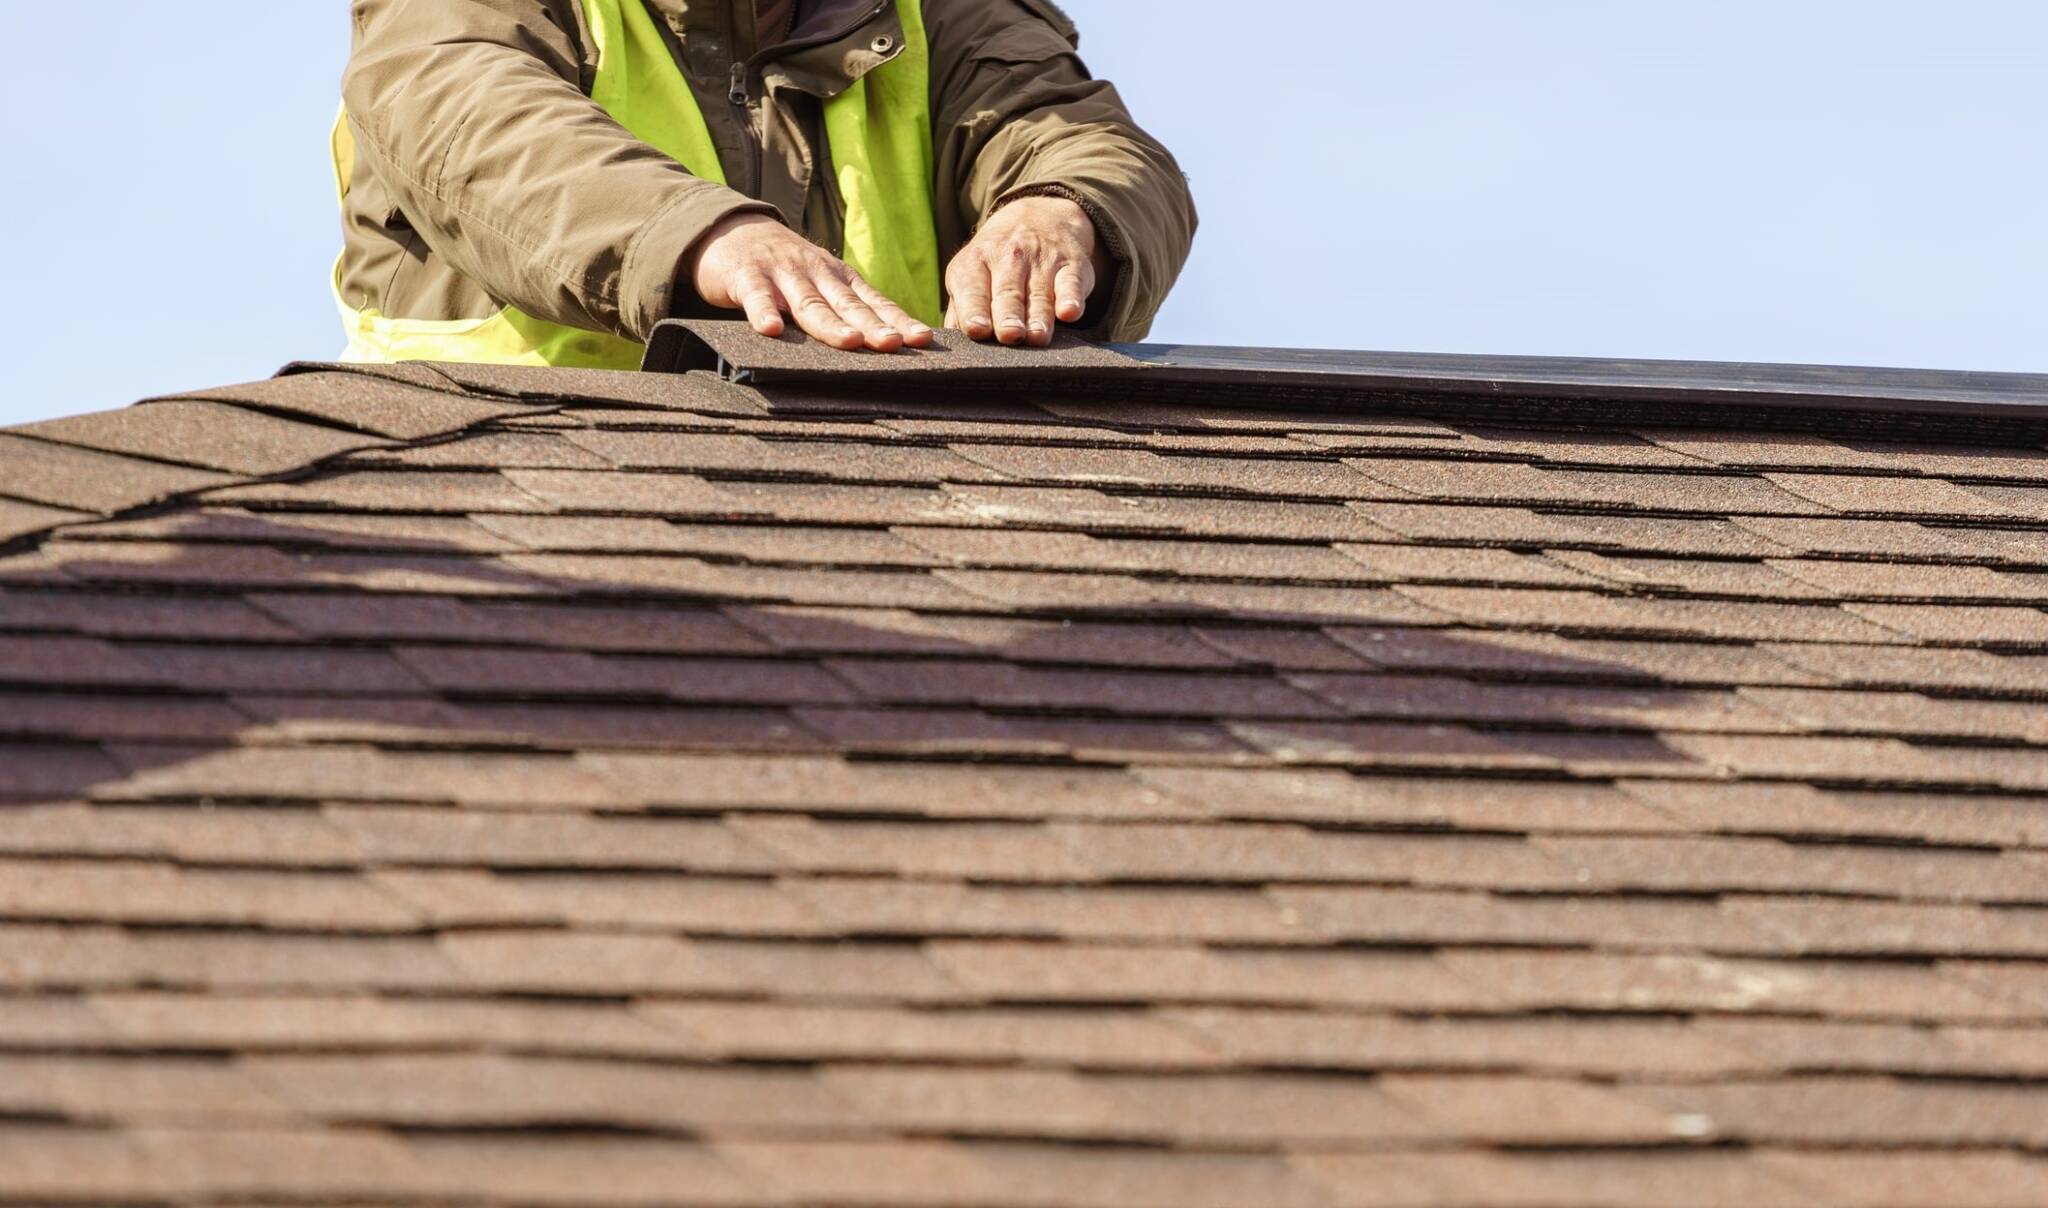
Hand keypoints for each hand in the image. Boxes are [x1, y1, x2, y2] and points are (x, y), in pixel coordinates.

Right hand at [686, 212, 933, 351]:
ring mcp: (783, 274)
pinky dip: (763, 312)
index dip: (898, 320)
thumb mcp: (821, 282)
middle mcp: (817, 274)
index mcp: (838, 279)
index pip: (874, 302)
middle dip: (873, 325)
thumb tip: (887, 345)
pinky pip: (756, 296)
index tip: (922, 339)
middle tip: (893, 344)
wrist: (734, 230)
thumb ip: (845, 310)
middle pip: (848, 305)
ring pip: (809, 303)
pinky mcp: (747, 276)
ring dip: (830, 324)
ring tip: (849, 342)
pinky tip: (771, 330)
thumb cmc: (786, 268)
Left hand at [945, 195, 1104, 345]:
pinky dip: (1072, 298)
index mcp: (975, 262)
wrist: (1040, 218)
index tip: (977, 330)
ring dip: (1040, 315)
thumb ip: (959, 311)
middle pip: (1007, 292)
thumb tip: (951, 347)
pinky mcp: (1071, 265)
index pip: (973, 289)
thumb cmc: (996, 262)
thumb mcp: (970, 274)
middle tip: (1009, 335)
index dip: (974, 310)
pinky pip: (1071, 282)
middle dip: (1008, 314)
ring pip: (1039, 293)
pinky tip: (1070, 312)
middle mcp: (1008, 257)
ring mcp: (1042, 259)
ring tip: (1038, 337)